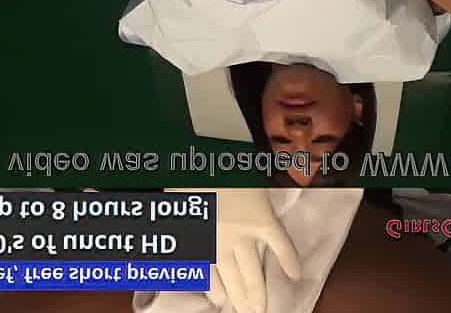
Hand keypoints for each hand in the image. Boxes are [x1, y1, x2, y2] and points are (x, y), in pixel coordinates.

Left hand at [166, 188, 300, 312]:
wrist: (204, 153)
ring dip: (257, 292)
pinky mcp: (263, 219)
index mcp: (196, 240)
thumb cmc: (184, 175)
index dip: (215, 291)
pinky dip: (288, 258)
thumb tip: (155, 246)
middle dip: (240, 300)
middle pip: (232, 280)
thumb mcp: (171, 205)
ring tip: (261, 309)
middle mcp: (218, 243)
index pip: (208, 275)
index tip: (221, 303)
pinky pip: (279, 243)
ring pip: (252, 271)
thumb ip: (172, 226)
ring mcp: (242, 233)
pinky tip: (295, 274)